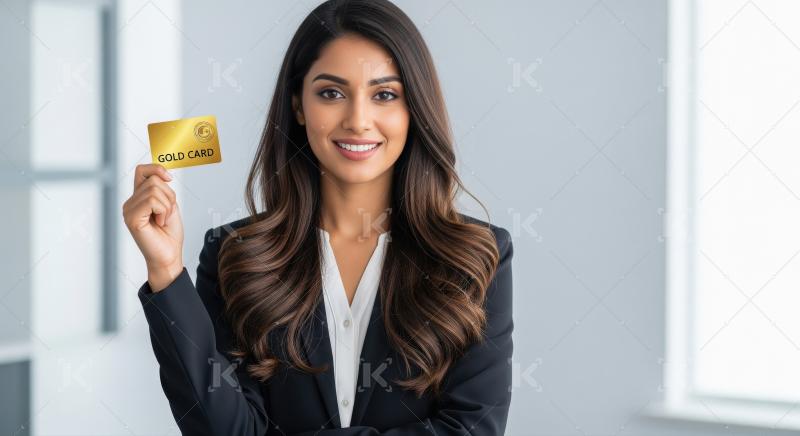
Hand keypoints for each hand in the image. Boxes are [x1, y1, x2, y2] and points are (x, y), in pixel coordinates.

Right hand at [122, 164, 183, 290]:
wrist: (169, 256)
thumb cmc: (169, 234)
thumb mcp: (170, 205)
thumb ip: (162, 189)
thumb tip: (161, 174)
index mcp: (138, 198)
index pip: (142, 171)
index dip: (156, 169)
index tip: (169, 178)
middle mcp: (130, 203)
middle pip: (153, 180)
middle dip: (169, 195)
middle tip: (167, 213)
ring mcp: (129, 210)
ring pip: (154, 190)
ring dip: (167, 205)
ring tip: (163, 219)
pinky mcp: (132, 218)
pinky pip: (152, 201)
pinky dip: (163, 211)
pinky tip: (159, 223)